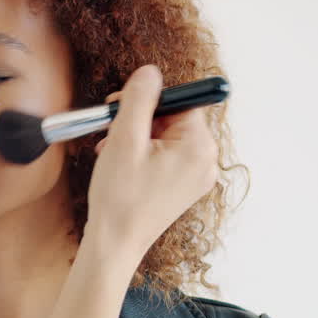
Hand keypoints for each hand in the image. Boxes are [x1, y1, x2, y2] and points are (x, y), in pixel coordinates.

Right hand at [83, 65, 218, 262]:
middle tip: (111, 128)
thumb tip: (151, 72)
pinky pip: (167, 157)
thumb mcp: (125, 139)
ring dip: (137, 137)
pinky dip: (144, 154)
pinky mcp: (183, 188)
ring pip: (167, 138)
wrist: (114, 245)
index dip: (149, 99)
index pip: (181, 102)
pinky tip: (122, 164)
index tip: (122, 105)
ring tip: (111, 152)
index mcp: (199, 147)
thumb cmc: (119, 197)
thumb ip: (139, 99)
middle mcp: (206, 161)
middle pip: (174, 119)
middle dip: (140, 120)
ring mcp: (196, 177)